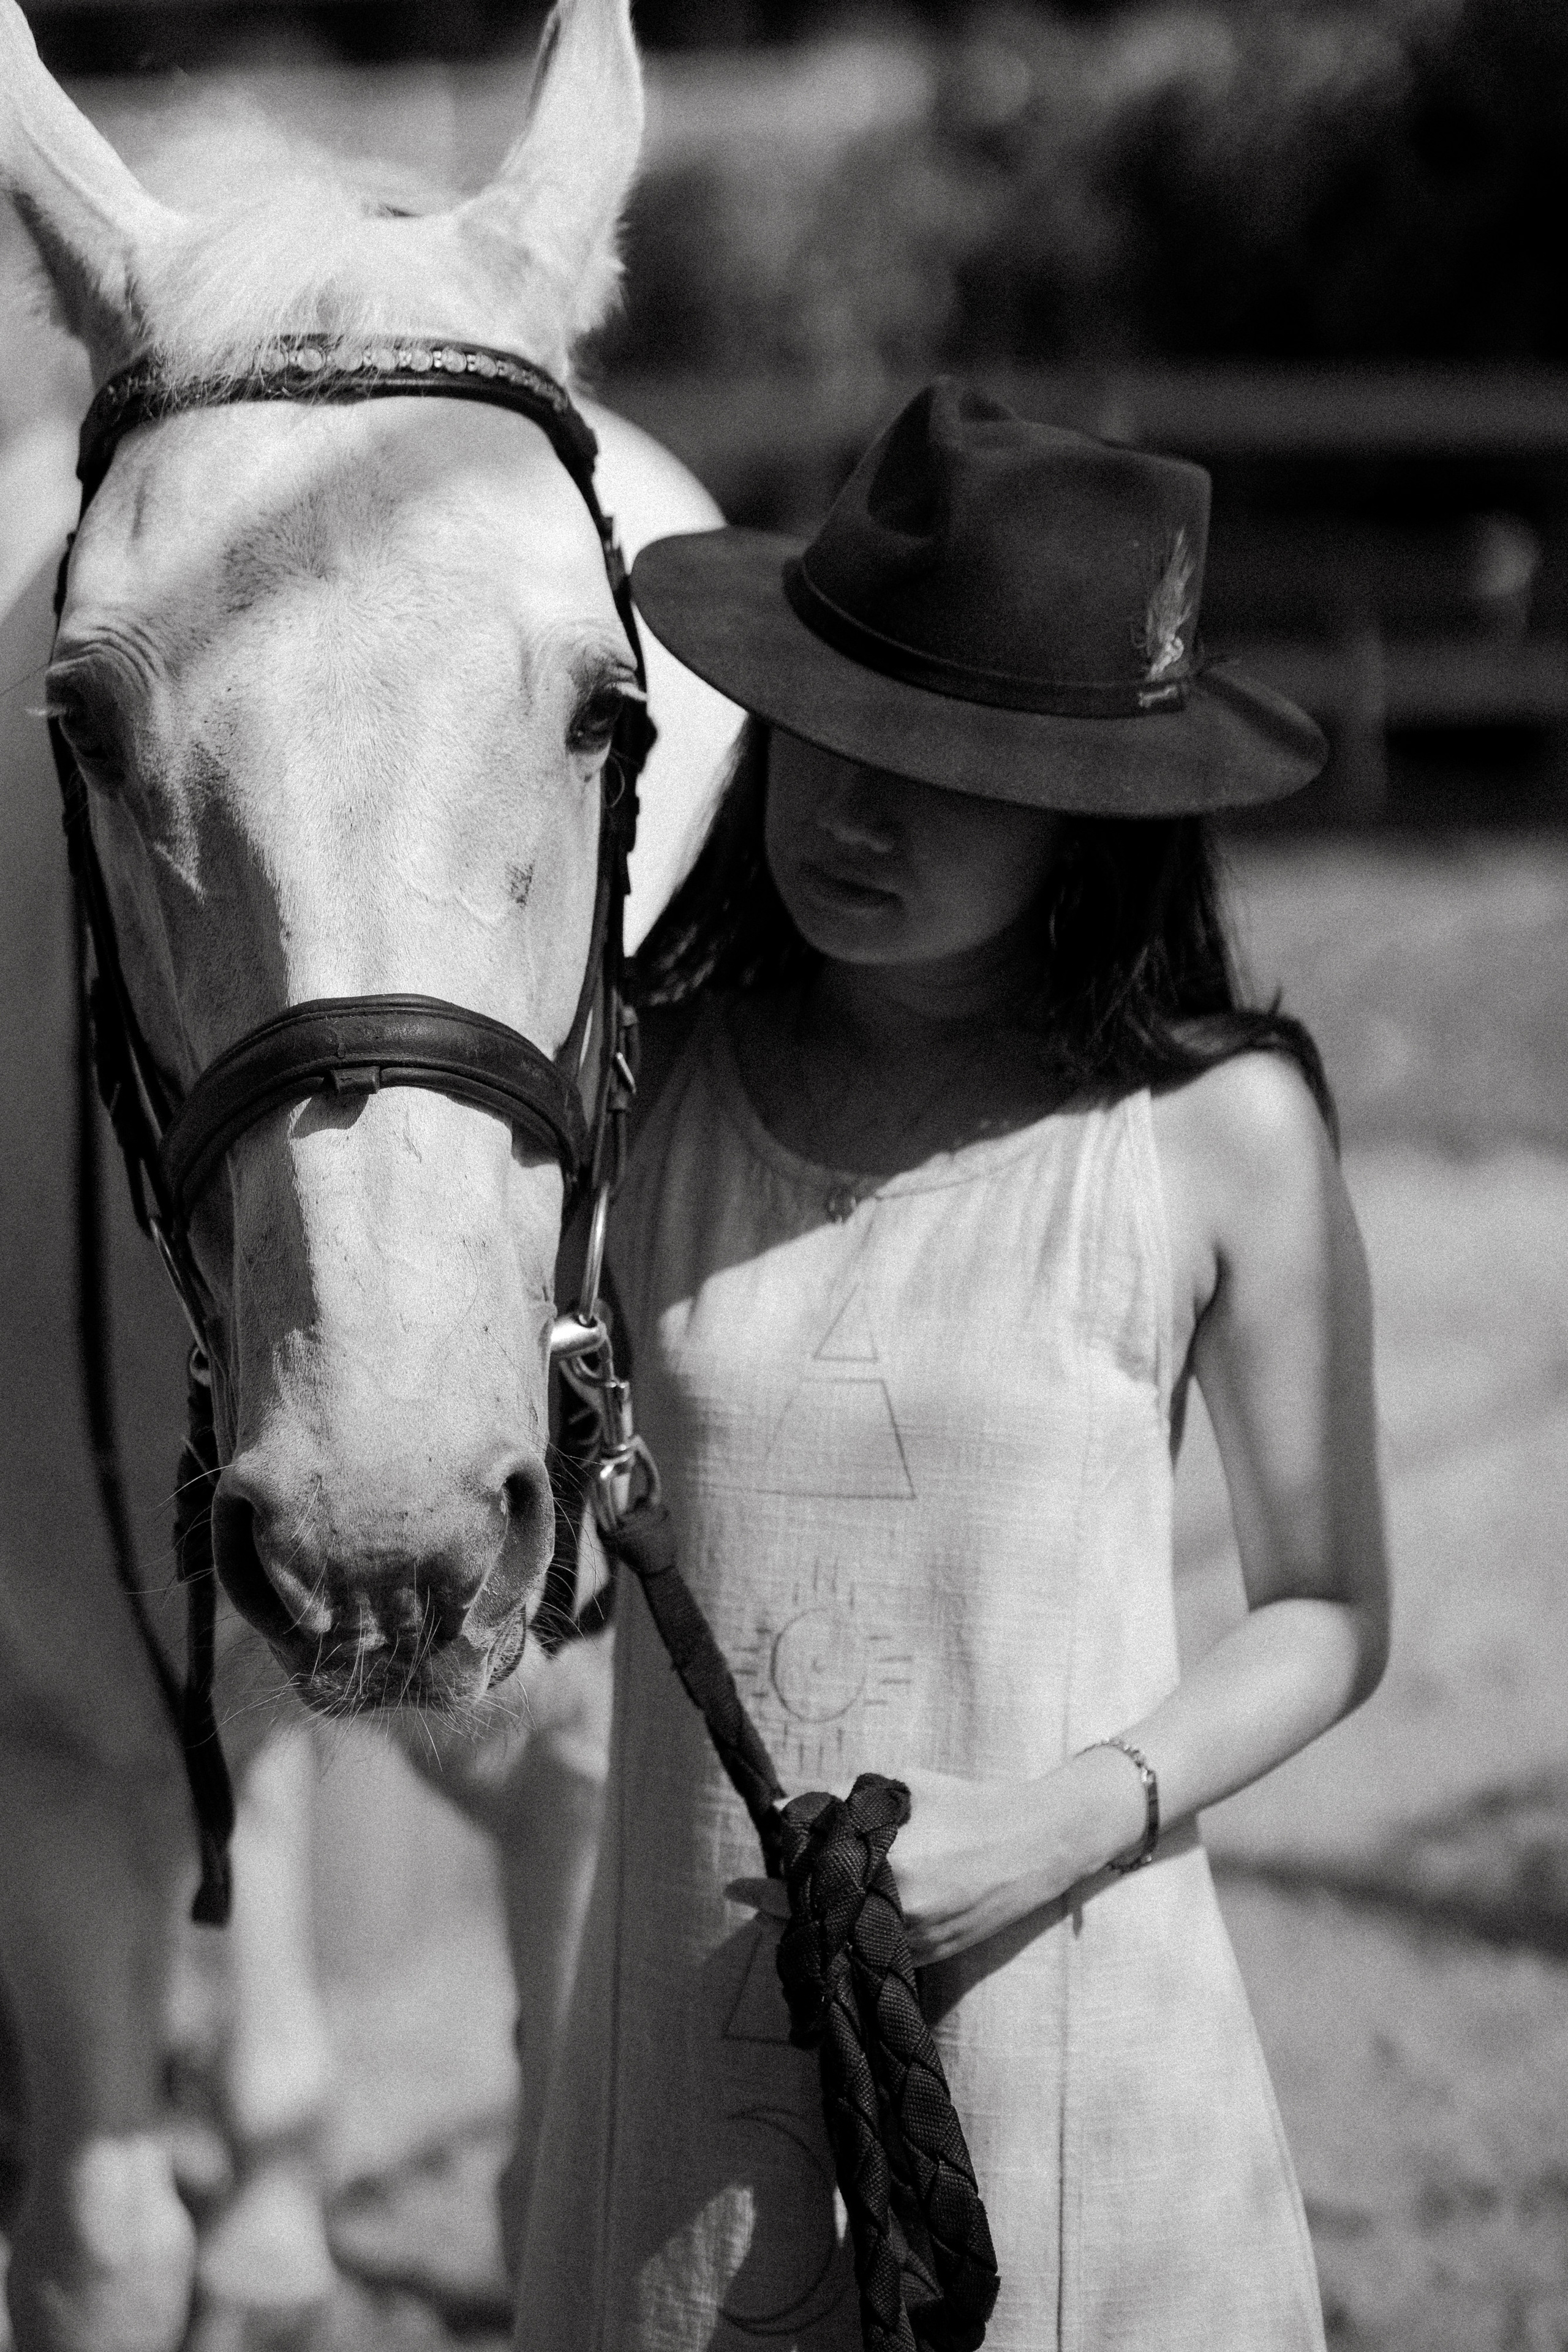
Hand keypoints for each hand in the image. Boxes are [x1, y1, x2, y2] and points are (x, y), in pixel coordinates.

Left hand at [727, 1764, 1092, 1970]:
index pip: (811, 1884)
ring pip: (844, 1945)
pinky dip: (851, 1941)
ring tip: (788, 1910)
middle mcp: (898, 1913)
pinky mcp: (929, 1959)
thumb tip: (789, 1812)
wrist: (1037, 1846)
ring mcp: (915, 1943)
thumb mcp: (902, 1789)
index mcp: (889, 1867)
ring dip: (816, 1929)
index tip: (734, 1886)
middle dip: (783, 1911)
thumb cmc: (966, 1804)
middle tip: (749, 1897)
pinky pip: (874, 1954)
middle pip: (819, 1924)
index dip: (768, 1885)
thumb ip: (845, 1802)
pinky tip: (838, 1924)